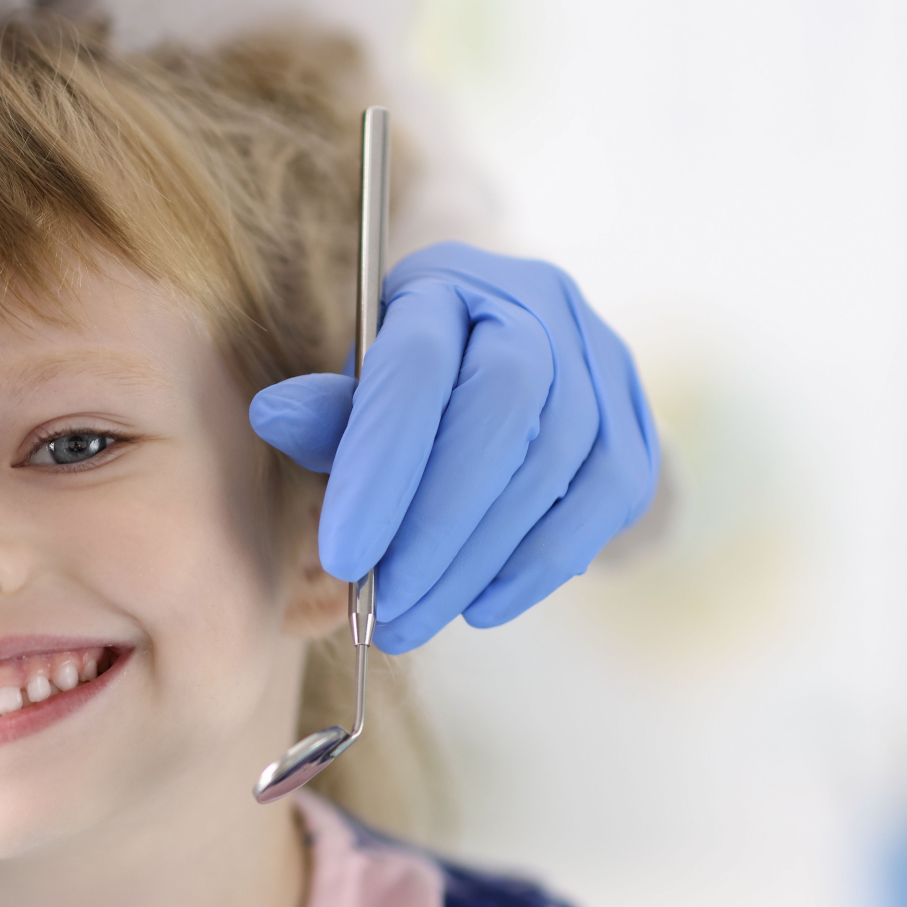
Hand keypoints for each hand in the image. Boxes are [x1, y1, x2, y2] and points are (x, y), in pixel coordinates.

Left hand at [249, 241, 658, 652]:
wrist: (505, 369)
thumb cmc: (410, 387)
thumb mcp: (357, 389)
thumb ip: (326, 412)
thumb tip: (272, 415)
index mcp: (447, 286)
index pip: (418, 367)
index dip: (381, 466)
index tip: (343, 558)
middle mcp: (535, 307)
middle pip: (500, 412)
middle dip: (436, 526)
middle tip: (384, 607)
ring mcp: (598, 362)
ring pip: (551, 465)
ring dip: (477, 560)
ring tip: (414, 620)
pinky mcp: (634, 425)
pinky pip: (600, 504)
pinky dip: (537, 567)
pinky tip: (480, 607)